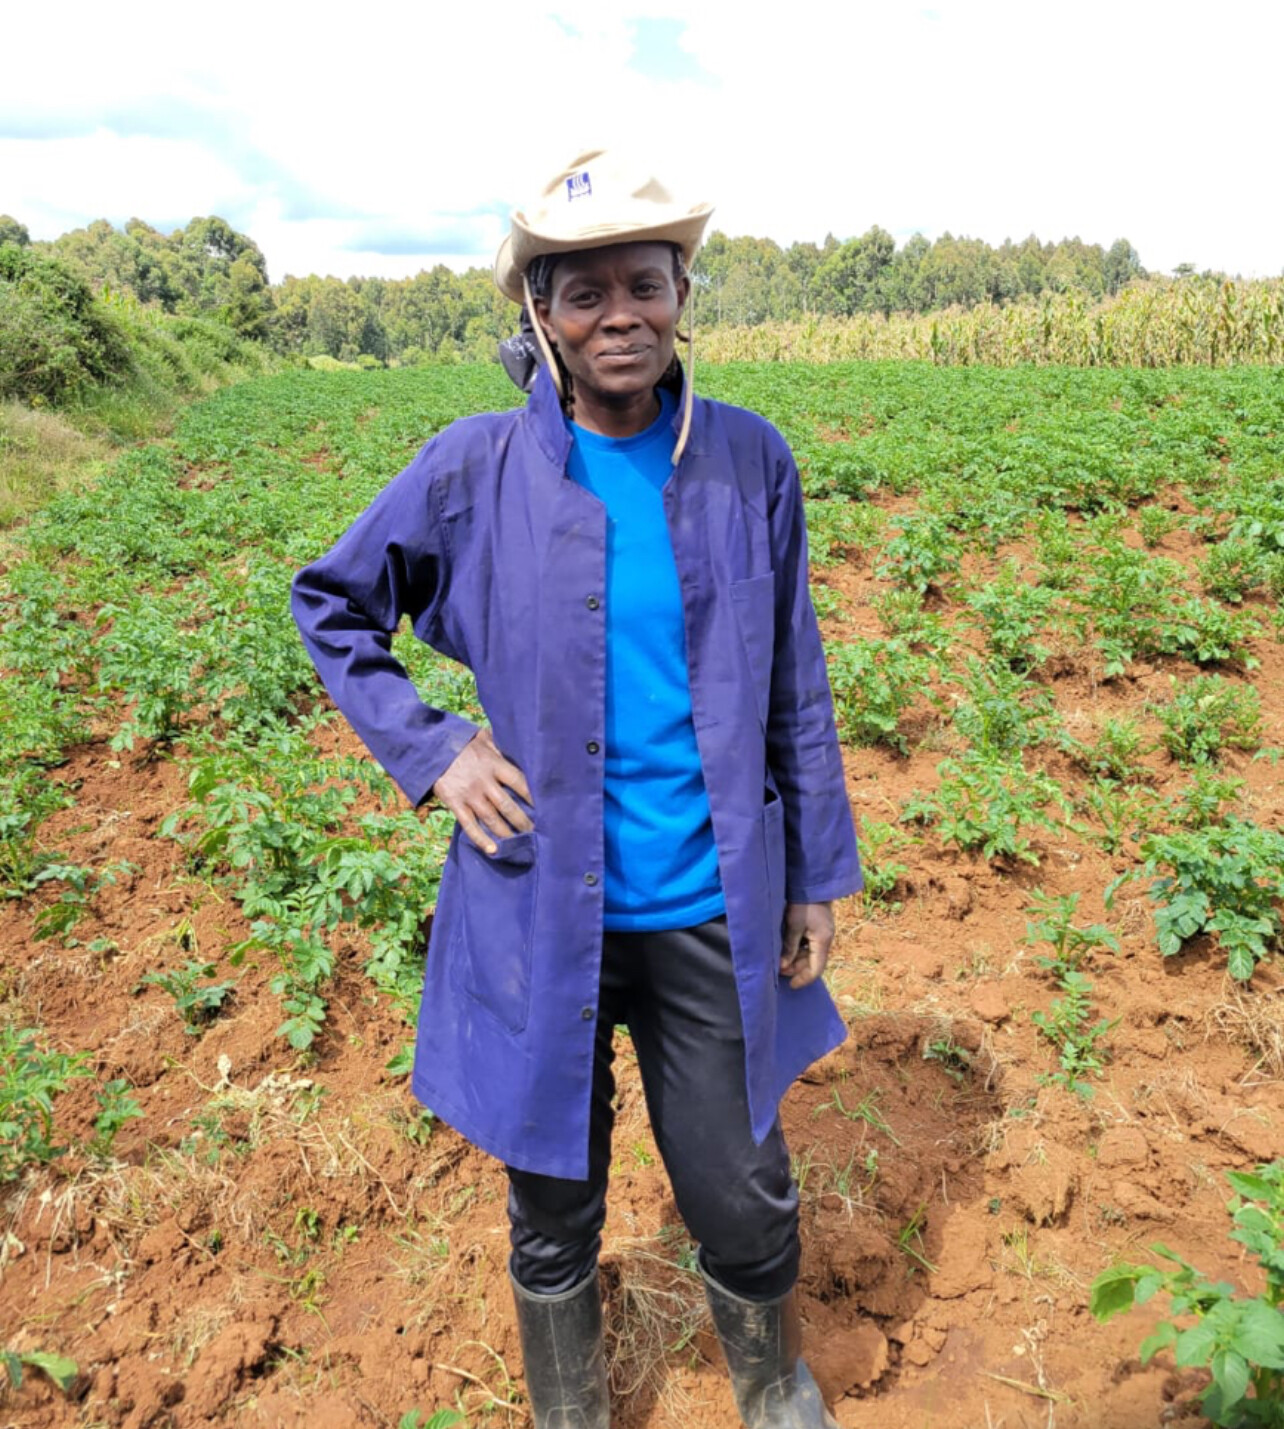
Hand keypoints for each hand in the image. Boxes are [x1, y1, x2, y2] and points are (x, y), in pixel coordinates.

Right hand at [431, 728, 532, 853]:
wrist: (430, 748)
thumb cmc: (461, 742)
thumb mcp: (483, 737)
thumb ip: (501, 745)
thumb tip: (520, 746)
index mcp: (494, 764)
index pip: (519, 782)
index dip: (533, 795)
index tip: (546, 806)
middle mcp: (483, 782)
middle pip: (508, 805)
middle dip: (522, 821)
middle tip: (536, 832)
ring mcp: (469, 795)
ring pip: (492, 819)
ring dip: (507, 833)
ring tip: (520, 843)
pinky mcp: (455, 804)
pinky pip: (470, 825)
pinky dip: (481, 839)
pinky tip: (493, 849)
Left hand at [780, 902, 834, 989]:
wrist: (812, 883)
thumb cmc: (803, 903)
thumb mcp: (794, 925)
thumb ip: (790, 947)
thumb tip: (783, 966)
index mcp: (822, 941)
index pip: (816, 969)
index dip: (804, 979)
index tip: (791, 985)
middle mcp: (825, 940)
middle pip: (813, 962)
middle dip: (796, 969)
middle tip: (779, 969)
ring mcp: (822, 934)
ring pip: (810, 954)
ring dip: (796, 959)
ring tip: (780, 960)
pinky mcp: (817, 929)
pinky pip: (809, 945)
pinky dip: (798, 950)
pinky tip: (786, 950)